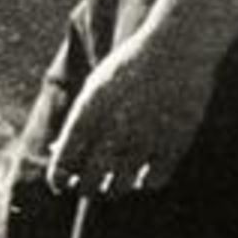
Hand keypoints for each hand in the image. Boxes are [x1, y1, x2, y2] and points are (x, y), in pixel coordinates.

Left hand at [47, 27, 218, 197]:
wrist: (179, 48)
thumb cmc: (132, 67)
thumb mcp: (97, 88)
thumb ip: (78, 121)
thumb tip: (58, 151)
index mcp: (89, 114)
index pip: (63, 163)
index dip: (58, 179)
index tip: (61, 184)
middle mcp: (114, 131)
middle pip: (89, 183)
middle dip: (85, 188)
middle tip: (89, 186)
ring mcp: (144, 140)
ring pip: (120, 188)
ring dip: (114, 189)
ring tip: (116, 183)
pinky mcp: (173, 145)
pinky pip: (153, 181)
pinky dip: (145, 183)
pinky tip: (143, 174)